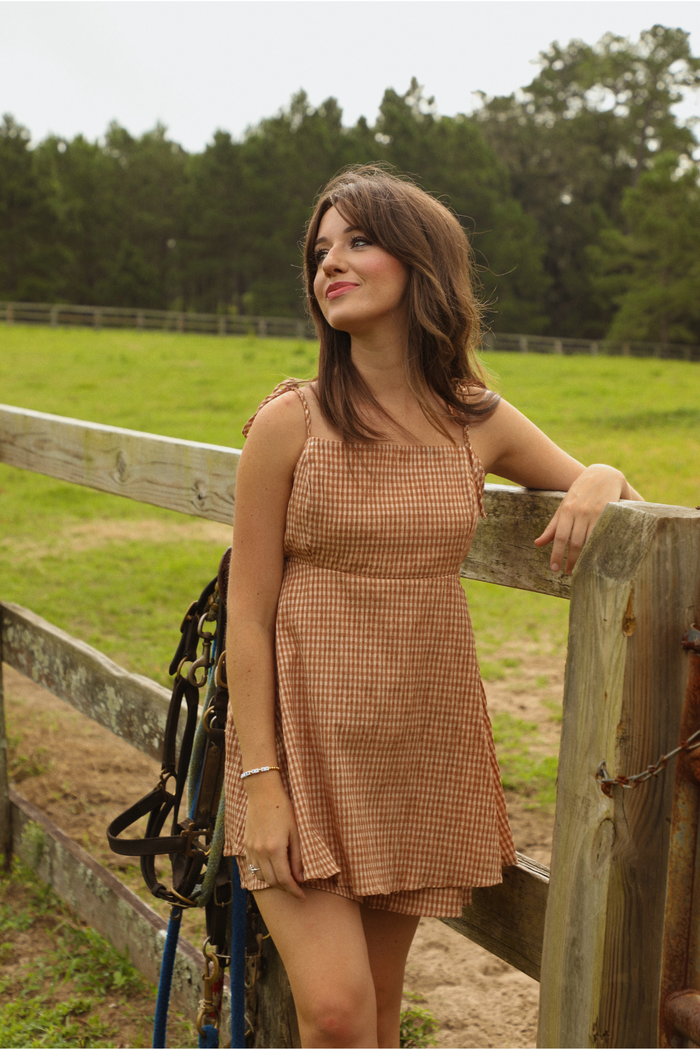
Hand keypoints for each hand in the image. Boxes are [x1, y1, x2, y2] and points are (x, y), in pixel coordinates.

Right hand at [244, 773, 305, 900]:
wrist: (263, 793)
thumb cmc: (283, 809)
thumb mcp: (295, 832)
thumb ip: (296, 857)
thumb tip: (300, 878)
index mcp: (275, 849)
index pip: (285, 879)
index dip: (294, 891)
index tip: (302, 896)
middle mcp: (261, 852)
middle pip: (272, 881)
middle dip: (285, 889)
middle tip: (296, 890)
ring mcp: (251, 849)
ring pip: (261, 877)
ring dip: (273, 883)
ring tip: (285, 881)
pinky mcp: (246, 845)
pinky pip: (253, 867)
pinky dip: (263, 873)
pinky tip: (272, 870)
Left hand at [534, 464, 642, 573]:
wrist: (604, 474)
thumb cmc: (580, 493)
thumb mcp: (563, 507)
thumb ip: (552, 526)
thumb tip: (538, 544)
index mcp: (566, 510)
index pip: (560, 537)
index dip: (557, 554)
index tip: (555, 568)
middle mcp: (580, 511)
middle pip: (575, 542)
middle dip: (571, 560)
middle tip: (568, 573)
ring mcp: (596, 512)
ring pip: (589, 540)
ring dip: (585, 557)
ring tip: (581, 569)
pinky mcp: (610, 512)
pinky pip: (603, 534)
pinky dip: (599, 547)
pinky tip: (597, 558)